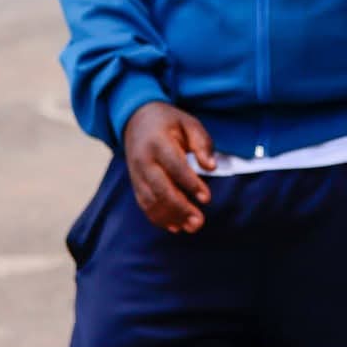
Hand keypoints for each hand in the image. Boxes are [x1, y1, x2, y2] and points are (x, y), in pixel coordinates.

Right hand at [123, 100, 217, 233]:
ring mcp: (137, 174)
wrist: (137, 119)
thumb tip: (211, 167)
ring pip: (151, 201)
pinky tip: (174, 226)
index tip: (206, 199)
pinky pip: (144, 205)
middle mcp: (144, 161)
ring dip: (171, 217)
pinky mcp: (135, 184)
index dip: (190, 183)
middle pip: (161, 189)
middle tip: (198, 222)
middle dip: (180, 208)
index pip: (175, 166)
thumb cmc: (168, 122)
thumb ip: (202, 143)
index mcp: (158, 142)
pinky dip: (158, 218)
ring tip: (190, 227)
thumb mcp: (188, 122)